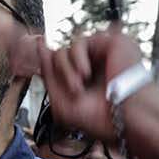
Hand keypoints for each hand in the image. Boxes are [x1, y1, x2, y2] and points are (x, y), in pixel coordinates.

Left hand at [24, 27, 148, 144]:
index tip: (33, 59)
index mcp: (79, 79)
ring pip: (66, 49)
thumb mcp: (62, 102)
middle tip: (75, 91)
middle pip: (58, 57)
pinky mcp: (109, 42)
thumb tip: (40, 47)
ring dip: (67, 69)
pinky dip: (76, 58)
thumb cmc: (98, 117)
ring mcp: (100, 53)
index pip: (55, 65)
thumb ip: (48, 75)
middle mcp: (90, 64)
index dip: (45, 63)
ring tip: (79, 86)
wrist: (125, 117)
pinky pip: (79, 41)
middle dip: (60, 75)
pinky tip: (85, 73)